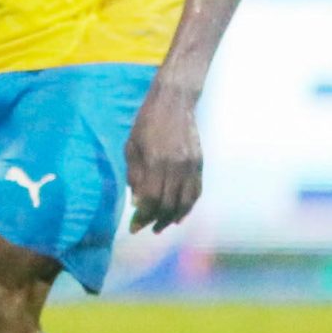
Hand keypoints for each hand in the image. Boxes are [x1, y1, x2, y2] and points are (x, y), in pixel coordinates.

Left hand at [125, 80, 202, 232]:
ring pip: (185, 202)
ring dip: (173, 218)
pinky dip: (188, 207)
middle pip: (168, 204)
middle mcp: (175, 166)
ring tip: (161, 226)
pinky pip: (196, 192)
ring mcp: (191, 166)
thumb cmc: (146, 124)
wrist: (174, 103)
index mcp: (154, 161)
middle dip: (155, 221)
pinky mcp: (200, 164)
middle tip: (145, 229)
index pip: (150, 199)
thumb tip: (137, 203)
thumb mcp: (131, 147)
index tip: (133, 227)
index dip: (142, 217)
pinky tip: (179, 215)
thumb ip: (134, 175)